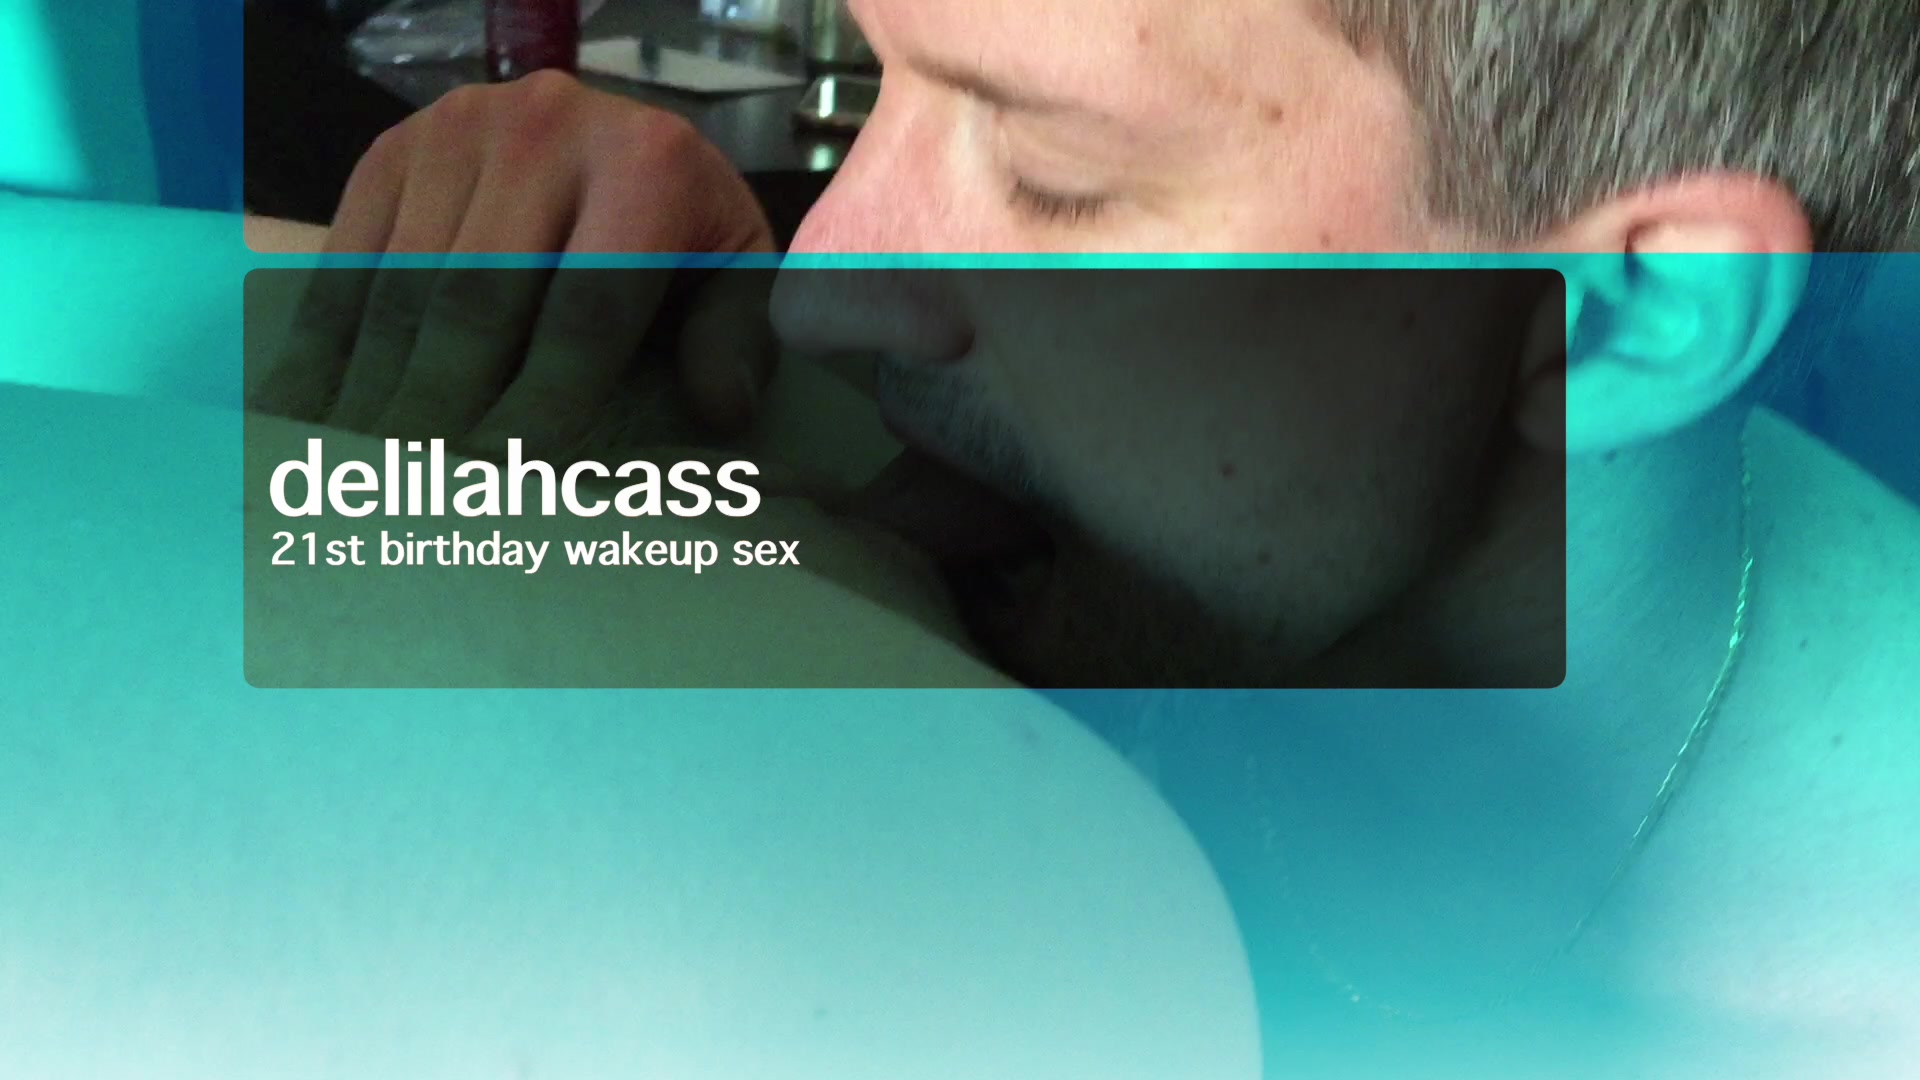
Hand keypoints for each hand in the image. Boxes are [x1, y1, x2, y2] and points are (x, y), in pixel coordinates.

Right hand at [250, 72, 777, 456]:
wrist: (623, 141)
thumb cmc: (684, 235)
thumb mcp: (735, 275)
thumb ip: (735, 340)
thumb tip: (718, 410)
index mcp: (648, 165)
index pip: (583, 311)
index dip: (543, 408)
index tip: (509, 483)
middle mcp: (547, 126)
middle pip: (476, 300)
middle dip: (445, 411)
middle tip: (424, 494)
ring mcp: (458, 129)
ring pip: (402, 285)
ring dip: (377, 390)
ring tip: (368, 471)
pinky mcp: (393, 146)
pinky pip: (348, 260)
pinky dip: (328, 345)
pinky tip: (318, 413)